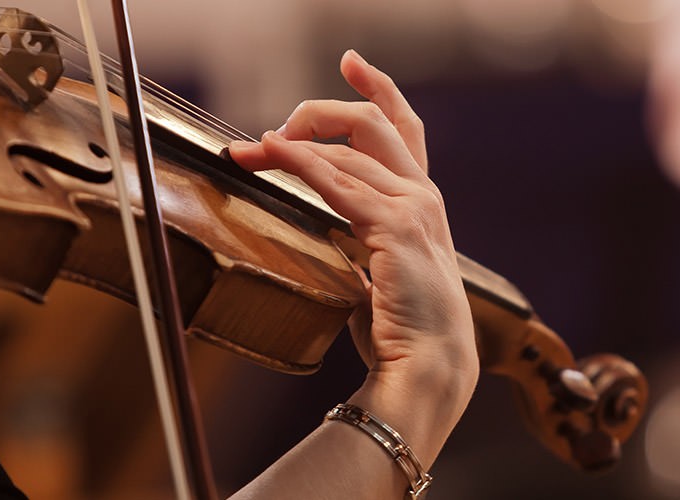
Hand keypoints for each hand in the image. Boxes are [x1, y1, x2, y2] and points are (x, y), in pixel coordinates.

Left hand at [228, 50, 478, 462]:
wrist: (431, 363)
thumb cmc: (407, 325)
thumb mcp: (387, 268)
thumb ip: (367, 235)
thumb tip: (332, 223)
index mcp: (422, 201)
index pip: (403, 129)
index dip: (379, 90)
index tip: (353, 63)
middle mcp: (423, 195)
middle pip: (372, 124)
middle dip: (319, 113)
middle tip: (273, 130)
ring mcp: (414, 207)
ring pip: (347, 151)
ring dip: (290, 144)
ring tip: (249, 153)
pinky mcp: (395, 226)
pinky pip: (337, 181)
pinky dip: (299, 162)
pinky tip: (270, 152)